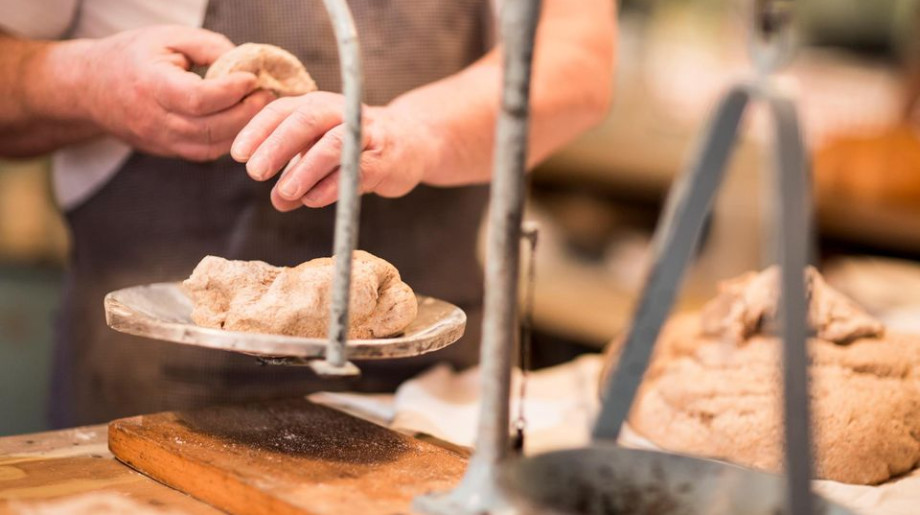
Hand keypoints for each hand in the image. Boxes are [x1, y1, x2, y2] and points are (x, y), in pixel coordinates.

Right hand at [77, 26, 274, 160]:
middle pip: (209, 128)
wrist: (91, 87)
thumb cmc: (133, 56)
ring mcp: (159, 141)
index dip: (231, 91)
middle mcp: (153, 119)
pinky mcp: (166, 151)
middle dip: (246, 113)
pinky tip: (241, 122)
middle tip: (267, 95)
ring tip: (259, 108)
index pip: (197, 99)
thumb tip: (246, 64)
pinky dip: (228, 140)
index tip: (253, 78)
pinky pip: (205, 153)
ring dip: (242, 130)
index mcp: (150, 85)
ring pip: (210, 147)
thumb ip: (209, 47)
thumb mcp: (168, 37)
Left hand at [230, 92, 439, 210]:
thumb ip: (298, 178)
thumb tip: (278, 201)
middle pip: (307, 120)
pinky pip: (359, 169)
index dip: (258, 130)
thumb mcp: (321, 160)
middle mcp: (342, 112)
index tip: (237, 155)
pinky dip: (334, 185)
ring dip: (306, 168)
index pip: (283, 110)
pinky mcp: (386, 157)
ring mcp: (367, 133)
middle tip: (255, 172)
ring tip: (284, 192)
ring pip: (334, 143)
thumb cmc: (358, 149)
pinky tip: (314, 200)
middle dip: (278, 145)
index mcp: (318, 106)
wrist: (413, 143)